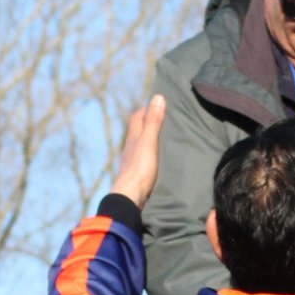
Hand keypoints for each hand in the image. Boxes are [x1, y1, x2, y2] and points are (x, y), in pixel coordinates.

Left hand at [112, 95, 166, 210]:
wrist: (130, 197)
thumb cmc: (140, 168)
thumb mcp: (149, 141)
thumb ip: (153, 121)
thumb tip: (157, 97)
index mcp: (133, 138)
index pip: (137, 118)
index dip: (146, 109)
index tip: (157, 104)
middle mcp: (130, 148)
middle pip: (137, 131)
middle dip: (147, 123)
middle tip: (163, 120)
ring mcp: (132, 163)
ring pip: (140, 146)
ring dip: (149, 140)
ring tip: (163, 139)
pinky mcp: (136, 176)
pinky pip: (143, 160)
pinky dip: (150, 155)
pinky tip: (157, 160)